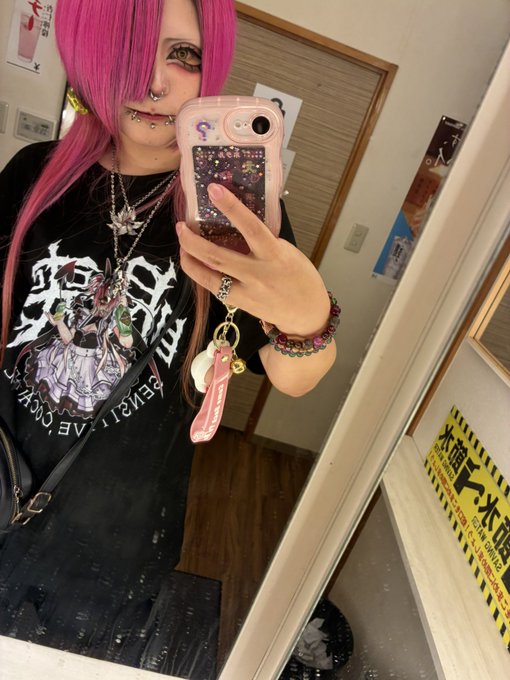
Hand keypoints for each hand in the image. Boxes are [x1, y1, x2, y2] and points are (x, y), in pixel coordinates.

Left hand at [177, 183, 329, 336]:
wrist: (307, 313)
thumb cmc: (300, 277)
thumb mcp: (287, 252)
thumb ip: (263, 240)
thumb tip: (238, 223)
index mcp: (274, 254)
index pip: (250, 227)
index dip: (231, 207)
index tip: (214, 190)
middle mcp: (258, 274)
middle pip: (217, 256)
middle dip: (192, 240)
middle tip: (181, 225)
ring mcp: (247, 291)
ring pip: (209, 277)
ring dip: (189, 260)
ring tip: (182, 245)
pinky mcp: (240, 304)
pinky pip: (214, 288)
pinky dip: (201, 274)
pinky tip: (195, 263)